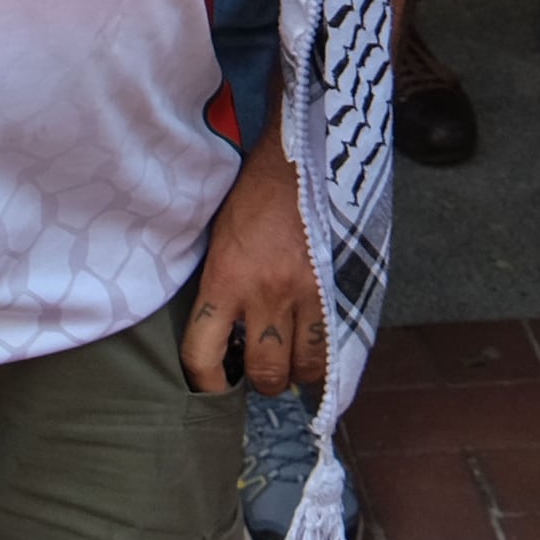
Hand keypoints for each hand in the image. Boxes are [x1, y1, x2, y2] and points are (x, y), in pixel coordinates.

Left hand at [179, 138, 320, 397]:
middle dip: (261, 380)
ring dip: (298, 371)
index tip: (214, 383)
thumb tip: (223, 334)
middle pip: (264, 372)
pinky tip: (319, 349)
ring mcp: (306, 292)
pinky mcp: (337, 286)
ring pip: (304, 368)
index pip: (203, 355)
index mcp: (224, 277)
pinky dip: (327, 356)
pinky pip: (335, 345)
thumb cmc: (251, 194)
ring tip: (292, 358)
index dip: (207, 383)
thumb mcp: (218, 239)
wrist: (299, 157)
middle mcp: (265, 292)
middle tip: (261, 367)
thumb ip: (220, 286)